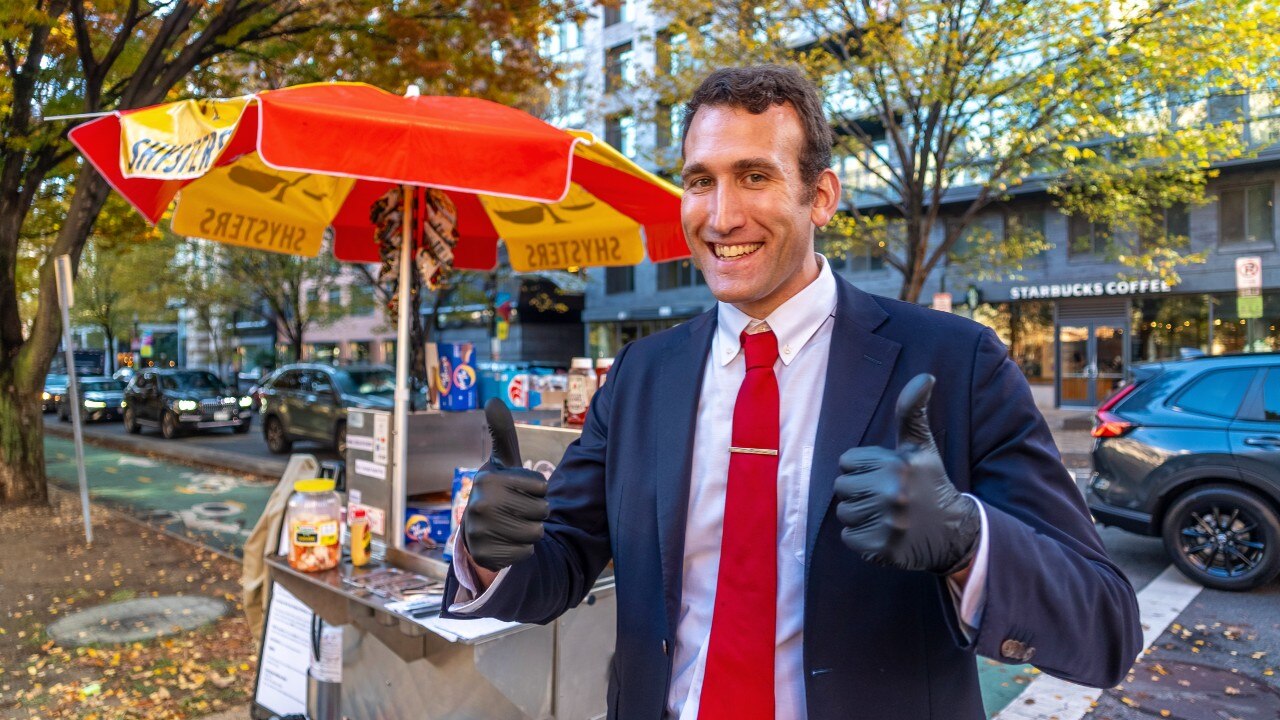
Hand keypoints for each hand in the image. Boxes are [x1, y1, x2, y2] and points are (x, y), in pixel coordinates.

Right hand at [462, 399, 548, 571]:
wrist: (477, 528)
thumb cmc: (499, 490)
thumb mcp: (502, 462)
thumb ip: (502, 432)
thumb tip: (492, 400)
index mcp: (488, 479)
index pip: (541, 487)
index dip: (538, 490)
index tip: (521, 490)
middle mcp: (479, 504)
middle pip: (542, 511)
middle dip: (537, 512)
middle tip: (518, 510)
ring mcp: (479, 532)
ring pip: (536, 533)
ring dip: (532, 531)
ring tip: (514, 524)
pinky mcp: (485, 554)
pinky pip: (525, 553)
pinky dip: (522, 549)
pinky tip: (506, 541)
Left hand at [834, 374, 979, 574]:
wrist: (954, 531)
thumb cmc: (930, 482)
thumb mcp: (921, 446)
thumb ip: (912, 411)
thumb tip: (925, 376)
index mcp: (898, 463)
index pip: (846, 462)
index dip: (863, 468)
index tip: (887, 475)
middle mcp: (893, 491)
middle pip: (841, 488)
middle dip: (859, 492)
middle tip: (887, 497)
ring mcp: (889, 522)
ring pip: (844, 513)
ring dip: (860, 515)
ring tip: (887, 514)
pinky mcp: (883, 548)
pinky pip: (849, 538)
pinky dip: (863, 538)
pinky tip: (885, 533)